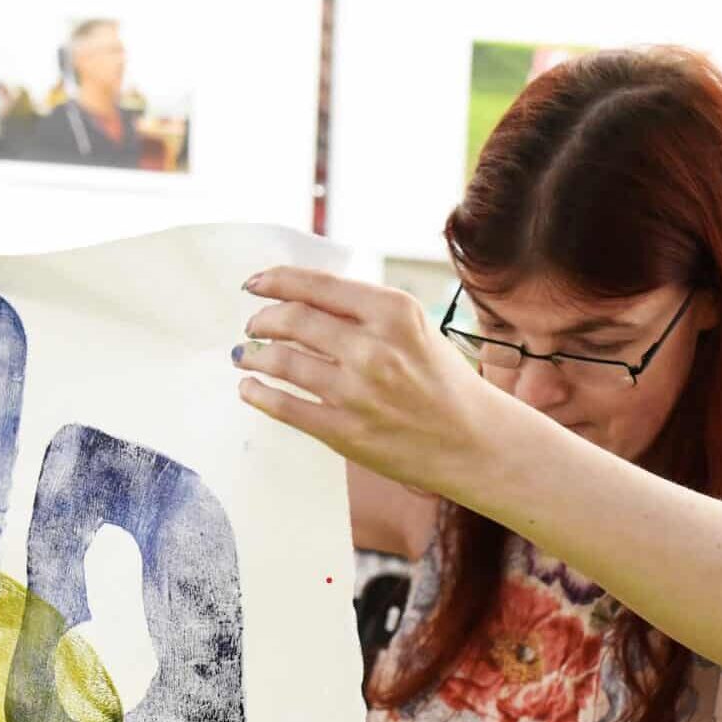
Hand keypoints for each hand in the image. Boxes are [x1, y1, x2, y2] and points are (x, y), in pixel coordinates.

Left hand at [232, 267, 506, 497]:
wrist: (474, 441)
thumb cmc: (443, 382)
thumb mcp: (415, 328)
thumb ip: (366, 311)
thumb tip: (304, 298)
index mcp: (394, 311)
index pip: (317, 285)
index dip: (276, 280)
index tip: (255, 283)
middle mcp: (374, 347)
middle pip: (293, 320)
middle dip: (262, 320)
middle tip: (253, 325)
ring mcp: (357, 391)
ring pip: (282, 362)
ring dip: (255, 356)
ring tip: (246, 356)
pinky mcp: (345, 431)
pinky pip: (285, 407)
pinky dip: (258, 394)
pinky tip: (250, 389)